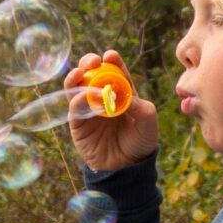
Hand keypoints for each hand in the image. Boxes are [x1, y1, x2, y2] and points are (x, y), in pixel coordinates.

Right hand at [62, 50, 158, 175]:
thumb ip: (142, 110)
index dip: (112, 61)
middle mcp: (102, 96)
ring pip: (76, 86)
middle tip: (93, 61)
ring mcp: (88, 108)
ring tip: (80, 72)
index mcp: (121, 92)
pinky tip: (83, 96)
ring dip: (76, 76)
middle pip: (91, 73)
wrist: (126, 167)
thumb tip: (128, 98)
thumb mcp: (149, 124)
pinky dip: (77, 99)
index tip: (111, 55)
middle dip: (89, 62)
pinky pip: (73, 108)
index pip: (115, 71)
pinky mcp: (77, 123)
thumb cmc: (140, 142)